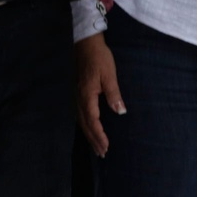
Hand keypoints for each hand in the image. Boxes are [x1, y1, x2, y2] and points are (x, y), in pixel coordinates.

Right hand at [75, 32, 123, 156]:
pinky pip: (80, 113)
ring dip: (88, 134)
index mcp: (87, 95)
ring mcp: (76, 94)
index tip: (107, 148)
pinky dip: (85, 124)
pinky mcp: (78, 91)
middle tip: (102, 154)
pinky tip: (88, 127)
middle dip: (93, 139)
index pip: (92, 120)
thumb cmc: (99, 58)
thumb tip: (120, 112)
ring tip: (96, 146)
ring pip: (81, 119)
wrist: (85, 42)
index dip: (99, 135)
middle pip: (85, 123)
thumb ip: (114, 94)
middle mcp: (79, 97)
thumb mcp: (109, 75)